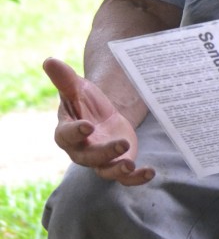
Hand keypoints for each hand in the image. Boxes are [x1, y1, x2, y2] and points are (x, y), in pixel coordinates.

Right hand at [43, 58, 154, 185]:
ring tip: (131, 164)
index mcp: (68, 132)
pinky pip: (125, 177)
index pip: (67, 136)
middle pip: (89, 157)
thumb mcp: (77, 88)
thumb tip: (48, 60)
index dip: (76, 132)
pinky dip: (136, 177)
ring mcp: (100, 160)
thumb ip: (64, 78)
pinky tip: (150, 172)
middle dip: (104, 153)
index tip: (88, 125)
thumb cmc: (84, 101)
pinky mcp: (117, 164)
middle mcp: (81, 150)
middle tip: (121, 142)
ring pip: (106, 170)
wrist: (101, 115)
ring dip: (118, 169)